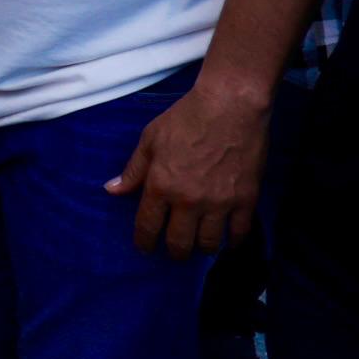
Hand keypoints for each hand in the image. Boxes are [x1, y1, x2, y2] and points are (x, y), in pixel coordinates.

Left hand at [105, 80, 266, 258]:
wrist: (230, 106)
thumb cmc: (186, 118)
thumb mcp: (150, 139)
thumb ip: (133, 169)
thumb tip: (112, 191)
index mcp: (160, 186)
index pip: (148, 227)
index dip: (144, 242)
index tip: (145, 247)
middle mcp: (188, 200)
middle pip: (179, 243)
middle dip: (174, 252)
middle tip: (175, 250)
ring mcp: (219, 203)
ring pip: (209, 244)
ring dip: (202, 248)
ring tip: (200, 244)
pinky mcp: (246, 199)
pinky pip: (239, 233)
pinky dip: (232, 241)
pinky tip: (227, 239)